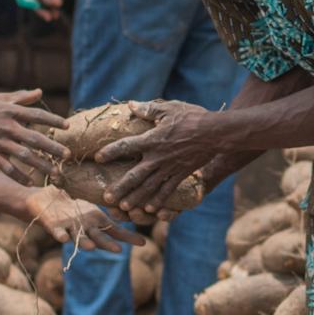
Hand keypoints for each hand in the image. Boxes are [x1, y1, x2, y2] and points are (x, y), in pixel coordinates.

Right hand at [0, 88, 66, 180]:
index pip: (37, 115)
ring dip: (42, 165)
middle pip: (34, 139)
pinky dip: (19, 176)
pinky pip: (7, 168)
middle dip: (53, 147)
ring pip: (24, 156)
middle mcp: (7, 127)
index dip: (53, 120)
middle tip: (68, 155)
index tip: (67, 126)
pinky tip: (31, 183)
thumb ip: (20, 97)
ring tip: (56, 173)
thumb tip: (39, 91)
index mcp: (10, 111)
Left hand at [24, 185, 135, 251]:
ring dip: (85, 243)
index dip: (128, 237)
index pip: (115, 231)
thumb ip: (104, 200)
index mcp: (96, 220)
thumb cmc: (67, 199)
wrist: (40, 200)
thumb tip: (126, 191)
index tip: (143, 243)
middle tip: (118, 251)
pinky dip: (61, 235)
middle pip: (99, 238)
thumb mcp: (89, 197)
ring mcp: (70, 228)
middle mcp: (86, 228)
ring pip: (80, 238)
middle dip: (107, 244)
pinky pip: (58, 232)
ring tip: (91, 247)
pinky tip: (63, 238)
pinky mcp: (54, 226)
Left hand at [102, 106, 228, 216]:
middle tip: (107, 199)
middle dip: (120, 188)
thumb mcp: (170, 108)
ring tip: (124, 208)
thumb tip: (130, 105)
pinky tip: (150, 209)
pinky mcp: (182, 174)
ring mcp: (170, 168)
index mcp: (152, 139)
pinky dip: (159, 201)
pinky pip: (168, 190)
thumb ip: (149, 109)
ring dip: (136, 198)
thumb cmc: (192, 118)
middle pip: (135, 175)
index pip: (126, 146)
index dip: (110, 152)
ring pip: (149, 187)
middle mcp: (158, 157)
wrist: (216, 133)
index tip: (97, 158)